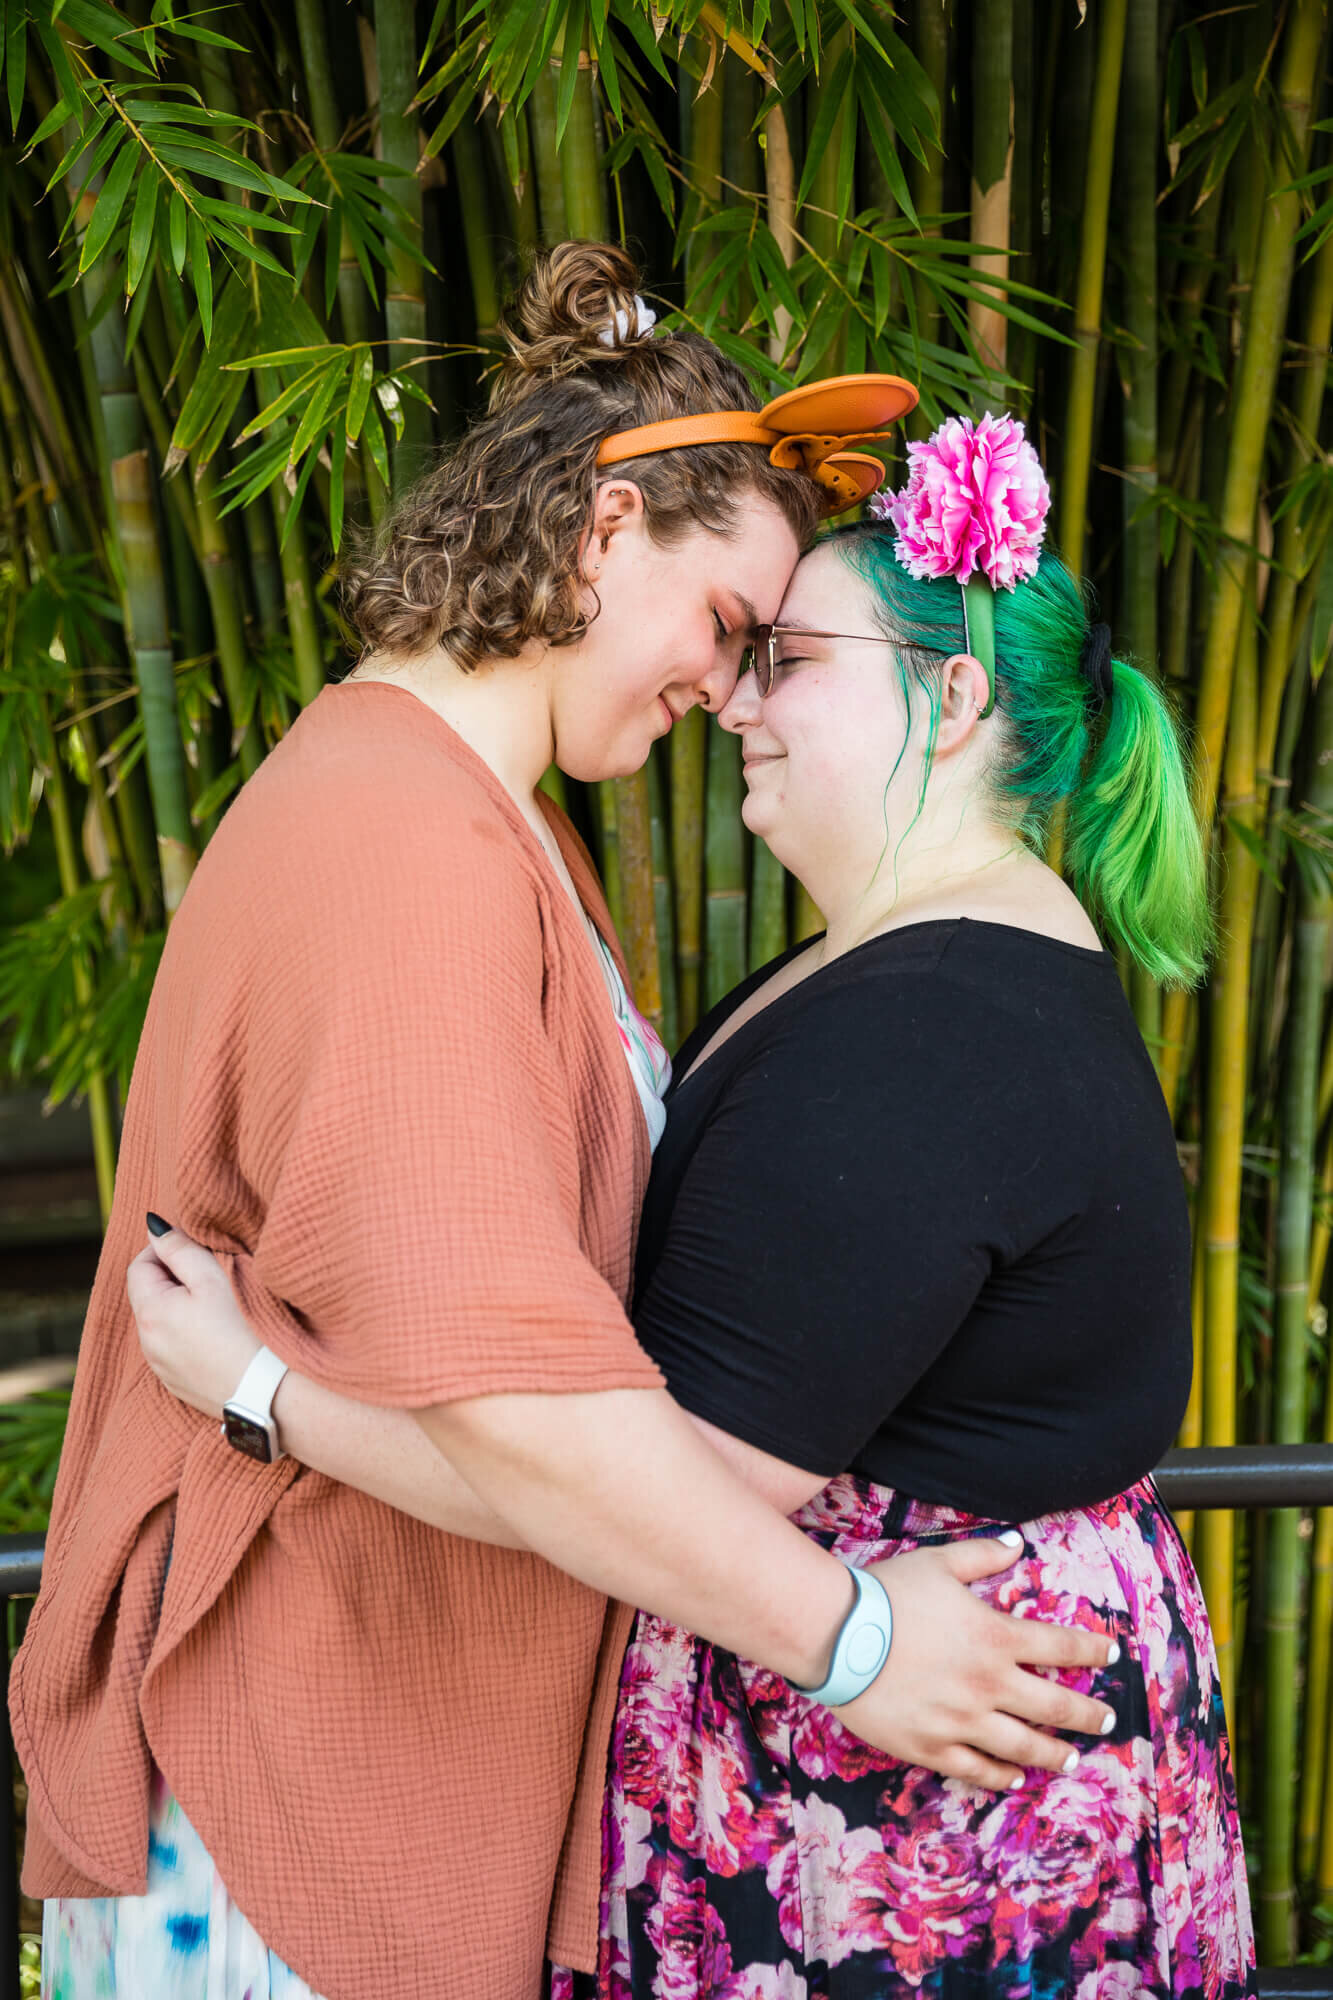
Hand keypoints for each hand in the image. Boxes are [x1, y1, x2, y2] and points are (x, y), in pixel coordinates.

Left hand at [127, 1223, 262, 1420]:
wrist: (267, 1393)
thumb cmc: (243, 1330)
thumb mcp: (212, 1279)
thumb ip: (180, 1249)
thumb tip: (154, 1229)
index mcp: (150, 1312)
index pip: (138, 1266)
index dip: (164, 1250)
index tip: (195, 1249)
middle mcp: (147, 1344)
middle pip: (150, 1296)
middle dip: (175, 1279)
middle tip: (213, 1277)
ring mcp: (162, 1369)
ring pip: (164, 1324)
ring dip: (183, 1309)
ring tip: (221, 1309)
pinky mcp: (180, 1386)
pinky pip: (176, 1350)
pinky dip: (191, 1337)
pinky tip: (221, 1338)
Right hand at [835, 1536, 1117, 1789]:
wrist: (837, 1635)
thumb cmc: (889, 1594)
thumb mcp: (939, 1563)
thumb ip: (983, 1556)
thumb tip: (1017, 1544)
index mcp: (996, 1638)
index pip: (1061, 1648)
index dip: (1092, 1651)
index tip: (1113, 1655)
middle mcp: (989, 1685)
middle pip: (1054, 1706)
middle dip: (1087, 1715)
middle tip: (1106, 1721)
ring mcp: (962, 1722)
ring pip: (1023, 1747)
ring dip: (1054, 1753)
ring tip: (1071, 1760)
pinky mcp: (932, 1747)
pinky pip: (976, 1769)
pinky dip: (1001, 1776)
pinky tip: (1015, 1777)